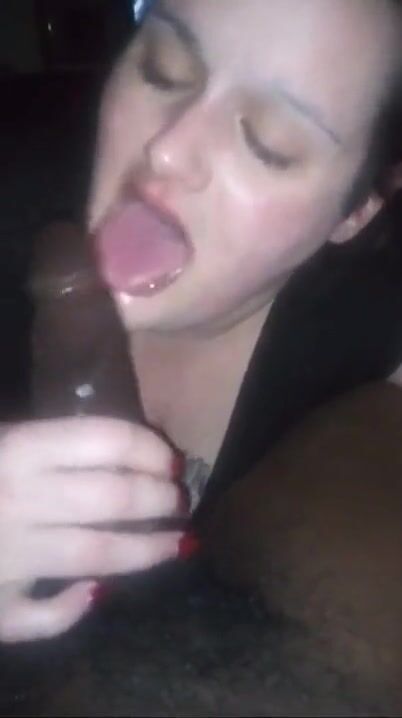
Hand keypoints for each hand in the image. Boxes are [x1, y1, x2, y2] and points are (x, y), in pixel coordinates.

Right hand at [0, 417, 182, 641]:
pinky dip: (70, 610)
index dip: (149, 449)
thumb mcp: (0, 438)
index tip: (171, 459)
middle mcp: (18, 498)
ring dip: (147, 551)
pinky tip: (95, 595)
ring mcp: (7, 556)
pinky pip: (38, 615)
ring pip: (95, 555)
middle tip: (180, 500)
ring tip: (181, 543)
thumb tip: (116, 449)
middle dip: (158, 499)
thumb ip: (46, 442)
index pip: (104, 441)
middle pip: (112, 498)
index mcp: (15, 448)